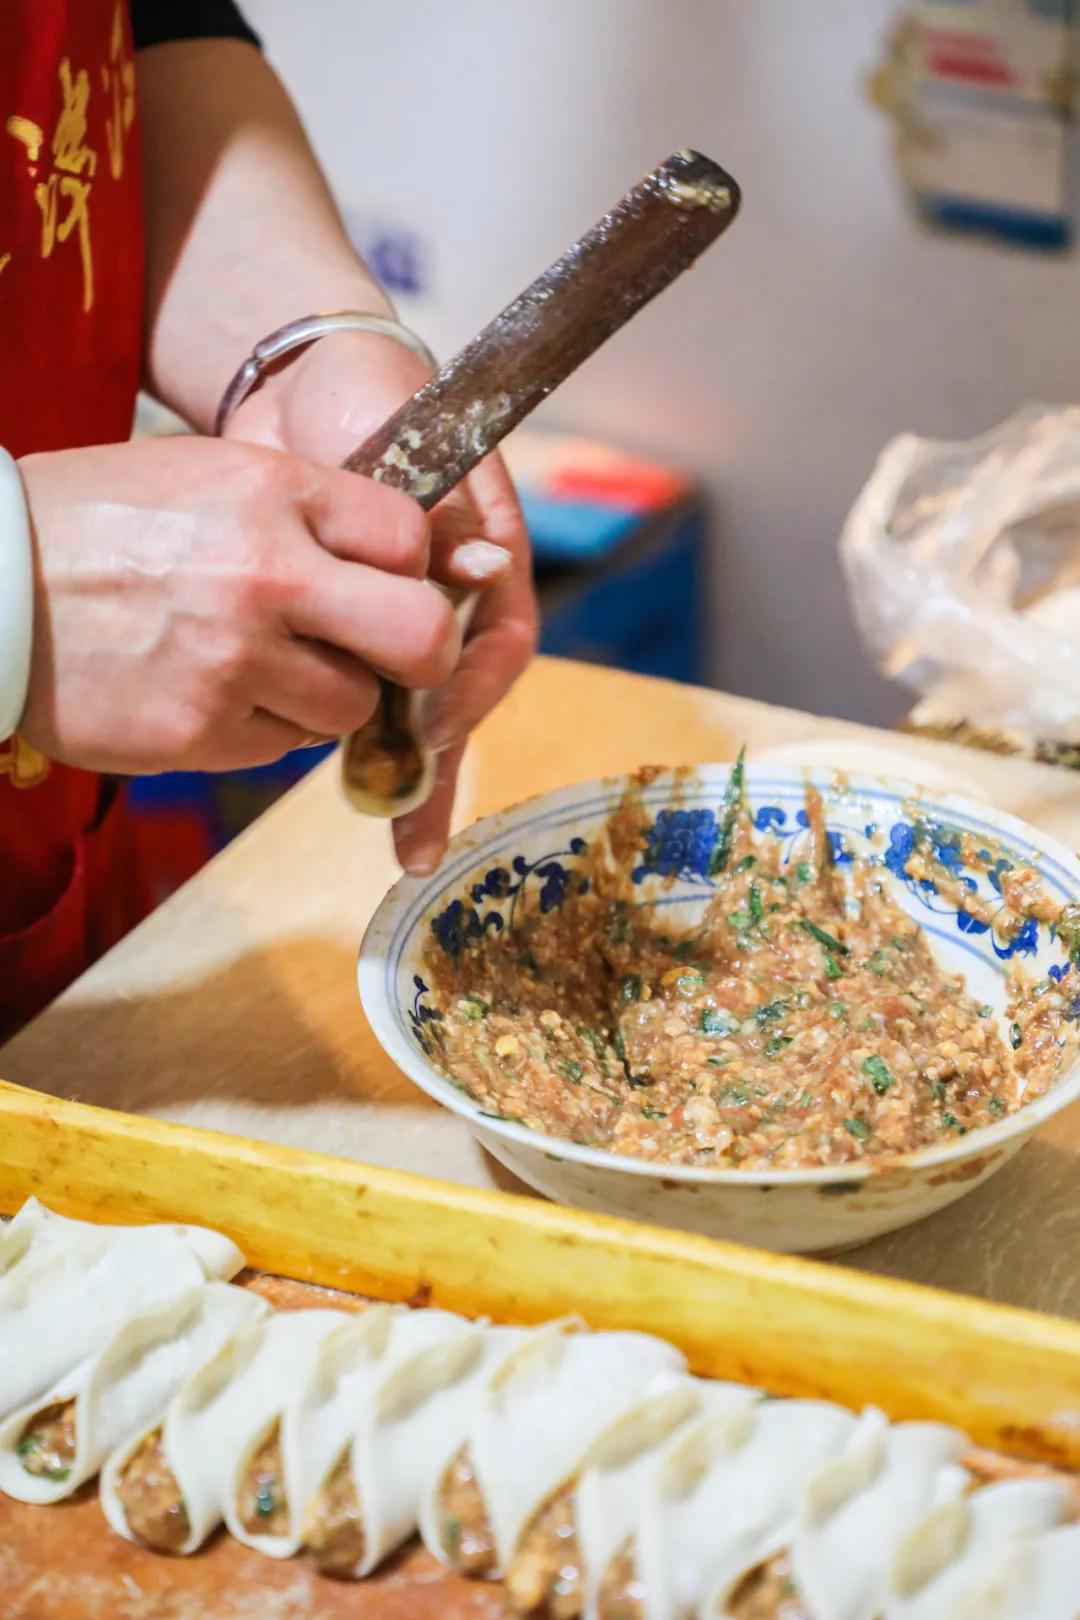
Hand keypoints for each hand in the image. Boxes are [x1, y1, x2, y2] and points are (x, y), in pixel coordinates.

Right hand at [17, 435, 459, 773]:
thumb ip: (307, 509)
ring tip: (263, 664)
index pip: (408, 539)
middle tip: (394, 654)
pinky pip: (285, 744)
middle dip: (421, 652)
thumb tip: (411, 552)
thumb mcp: (207, 476)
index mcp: (272, 492)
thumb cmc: (97, 522)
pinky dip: (265, 725)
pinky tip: (212, 689)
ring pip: (353, 705)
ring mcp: (235, 663)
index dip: (410, 567)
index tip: (389, 582)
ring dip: (327, 693)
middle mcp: (267, 576)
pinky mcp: (202, 732)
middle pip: (422, 637)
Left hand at [226, 330, 536, 872]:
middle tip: (416, 832)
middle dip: (443, 766)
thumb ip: (440, 509)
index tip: (432, 719)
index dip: (472, 685)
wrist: (297, 382)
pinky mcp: (350, 627)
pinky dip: (356, 741)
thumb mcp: (411, 439)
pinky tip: (352, 791)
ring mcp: (404, 616)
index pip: (502, 636)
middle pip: (462, 695)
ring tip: (401, 840)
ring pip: (414, 708)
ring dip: (407, 773)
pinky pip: (361, 693)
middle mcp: (455, 596)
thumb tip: (481, 570)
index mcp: (487, 550)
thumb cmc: (369, 396)